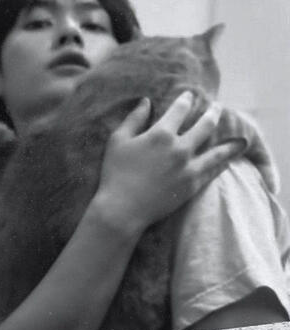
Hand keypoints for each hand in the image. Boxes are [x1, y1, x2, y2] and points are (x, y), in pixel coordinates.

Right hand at [95, 91, 245, 235]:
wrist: (123, 208)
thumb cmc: (116, 173)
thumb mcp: (118, 141)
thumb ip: (133, 119)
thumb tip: (146, 102)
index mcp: (161, 134)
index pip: (179, 110)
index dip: (186, 100)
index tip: (190, 96)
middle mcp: (180, 148)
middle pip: (204, 125)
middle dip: (212, 113)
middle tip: (217, 107)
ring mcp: (189, 168)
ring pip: (217, 150)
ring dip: (228, 141)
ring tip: (238, 137)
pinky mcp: (193, 185)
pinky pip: (213, 171)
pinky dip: (223, 163)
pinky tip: (229, 159)